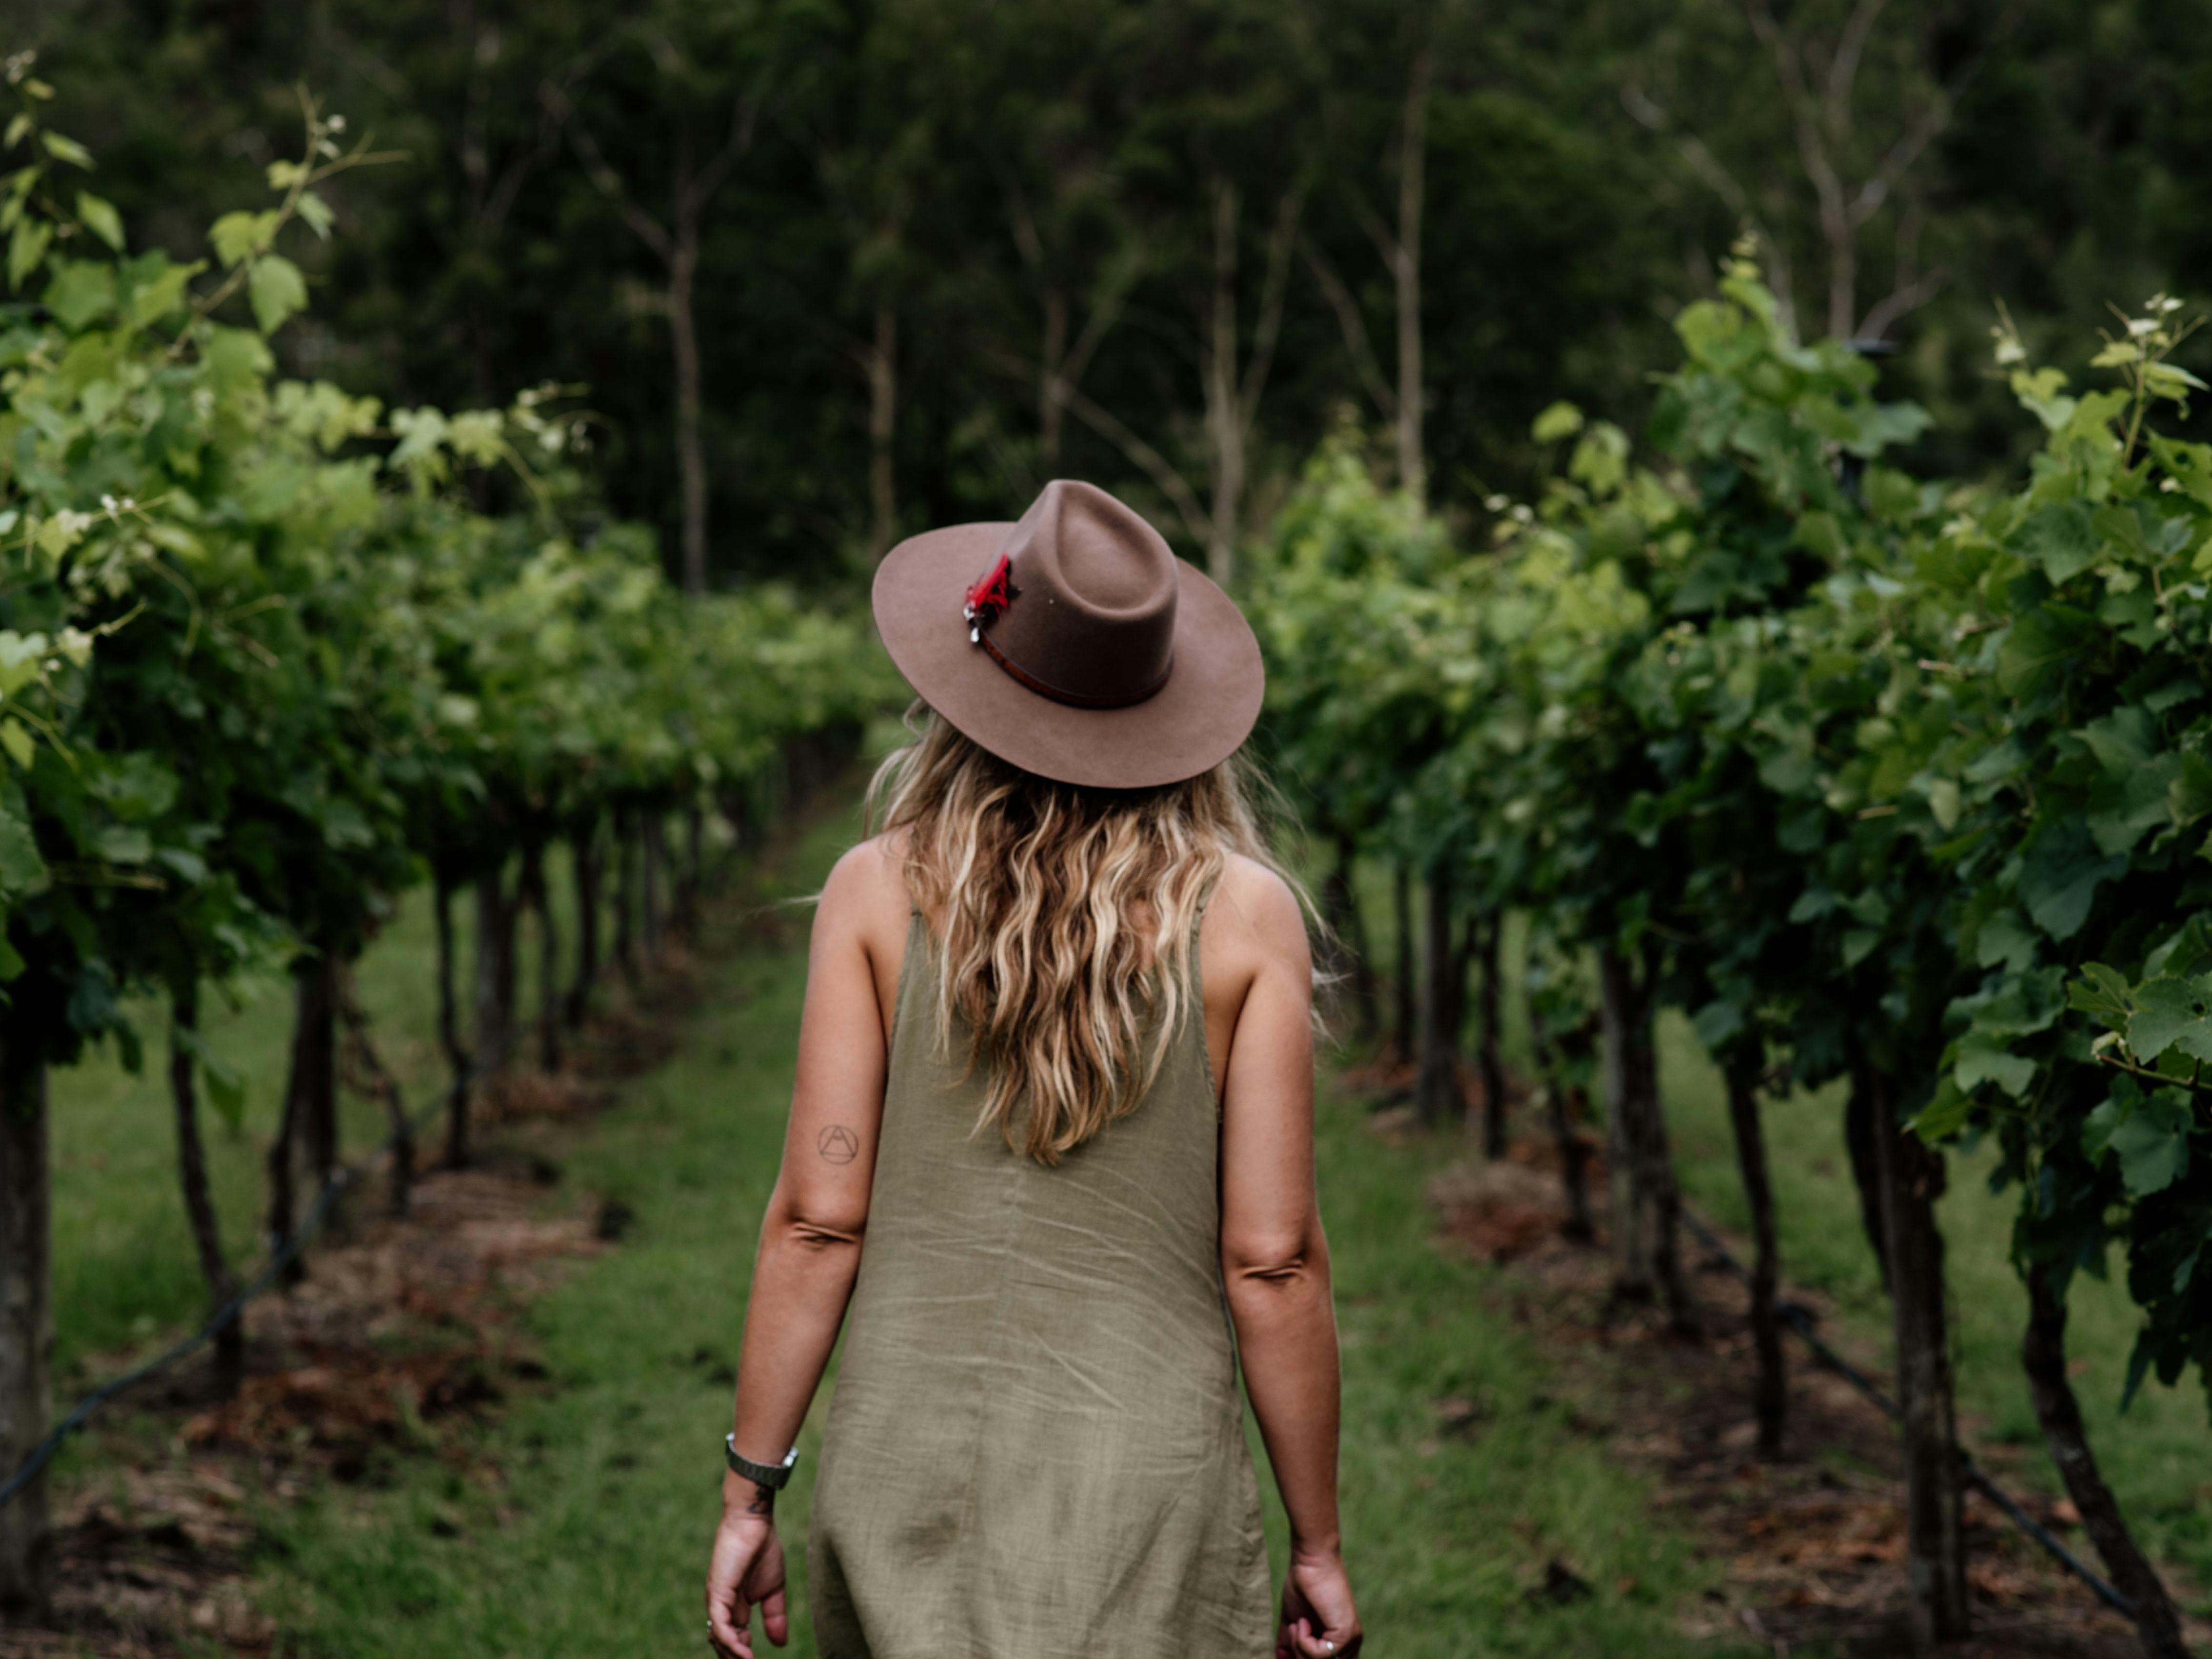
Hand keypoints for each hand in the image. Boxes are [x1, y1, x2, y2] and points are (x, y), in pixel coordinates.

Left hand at [706, 1503, 787, 1655]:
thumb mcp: (773, 1589)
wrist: (754, 1521)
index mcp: (734, 1606)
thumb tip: (780, 1644)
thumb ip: (774, 1616)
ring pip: (719, 1638)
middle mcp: (722, 1607)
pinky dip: (731, 1643)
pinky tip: (745, 1655)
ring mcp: (717, 1601)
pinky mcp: (717, 1593)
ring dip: (733, 1656)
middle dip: (734, 1658)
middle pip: (722, 1643)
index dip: (743, 1654)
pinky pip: (720, 1626)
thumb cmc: (763, 1548)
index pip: (733, 1639)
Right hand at [1277, 1541, 1360, 1658]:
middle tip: (1293, 1631)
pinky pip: (1320, 1656)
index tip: (1289, 1647)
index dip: (1302, 1657)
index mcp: (1339, 1646)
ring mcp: (1350, 1642)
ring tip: (1298, 1624)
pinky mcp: (1346, 1635)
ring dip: (1299, 1649)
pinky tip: (1303, 1621)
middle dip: (1298, 1656)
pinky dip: (1303, 1641)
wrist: (1311, 1562)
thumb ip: (1291, 1644)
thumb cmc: (1303, 1587)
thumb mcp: (1294, 1622)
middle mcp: (1349, 1647)